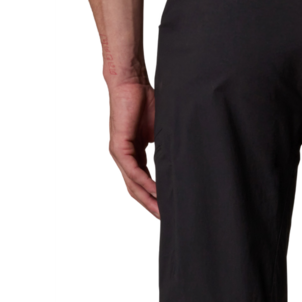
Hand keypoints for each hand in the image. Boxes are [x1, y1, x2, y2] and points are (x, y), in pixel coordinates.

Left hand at [106, 80, 158, 217]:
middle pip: (135, 189)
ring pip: (132, 184)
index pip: (142, 182)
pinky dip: (144, 182)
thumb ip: (167, 150)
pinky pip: (132, 170)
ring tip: (161, 211)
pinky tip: (155, 191)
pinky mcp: (119, 146)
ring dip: (147, 199)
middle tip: (164, 219)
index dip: (153, 197)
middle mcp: (123, 157)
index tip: (167, 209)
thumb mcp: (161, 132)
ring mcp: (119, 153)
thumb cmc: (147, 102)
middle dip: (150, 205)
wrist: (133, 82)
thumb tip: (182, 165)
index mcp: (133, 154)